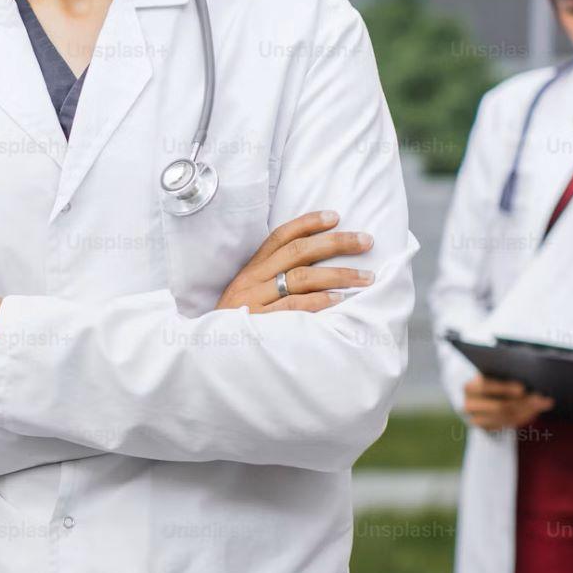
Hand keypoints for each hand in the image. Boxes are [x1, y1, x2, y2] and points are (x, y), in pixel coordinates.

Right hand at [215, 210, 374, 312]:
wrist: (206, 356)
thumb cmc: (235, 325)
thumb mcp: (248, 297)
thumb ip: (272, 283)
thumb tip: (315, 271)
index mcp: (251, 270)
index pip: (280, 236)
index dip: (308, 223)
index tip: (335, 216)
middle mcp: (253, 280)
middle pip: (298, 252)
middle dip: (336, 243)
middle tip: (366, 241)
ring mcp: (256, 301)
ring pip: (301, 277)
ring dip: (338, 274)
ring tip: (366, 276)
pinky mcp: (260, 323)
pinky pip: (295, 306)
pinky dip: (319, 301)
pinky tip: (340, 300)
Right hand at [462, 375, 553, 431]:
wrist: (477, 391)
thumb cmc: (488, 374)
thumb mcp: (491, 371)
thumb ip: (504, 371)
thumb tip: (527, 377)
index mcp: (468, 387)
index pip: (485, 387)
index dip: (504, 388)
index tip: (522, 388)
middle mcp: (469, 405)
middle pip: (499, 407)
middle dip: (522, 402)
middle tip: (541, 398)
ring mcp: (477, 420)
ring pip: (507, 418)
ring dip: (528, 410)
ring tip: (544, 403)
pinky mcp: (487, 428)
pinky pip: (509, 424)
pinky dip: (524, 416)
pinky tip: (536, 409)